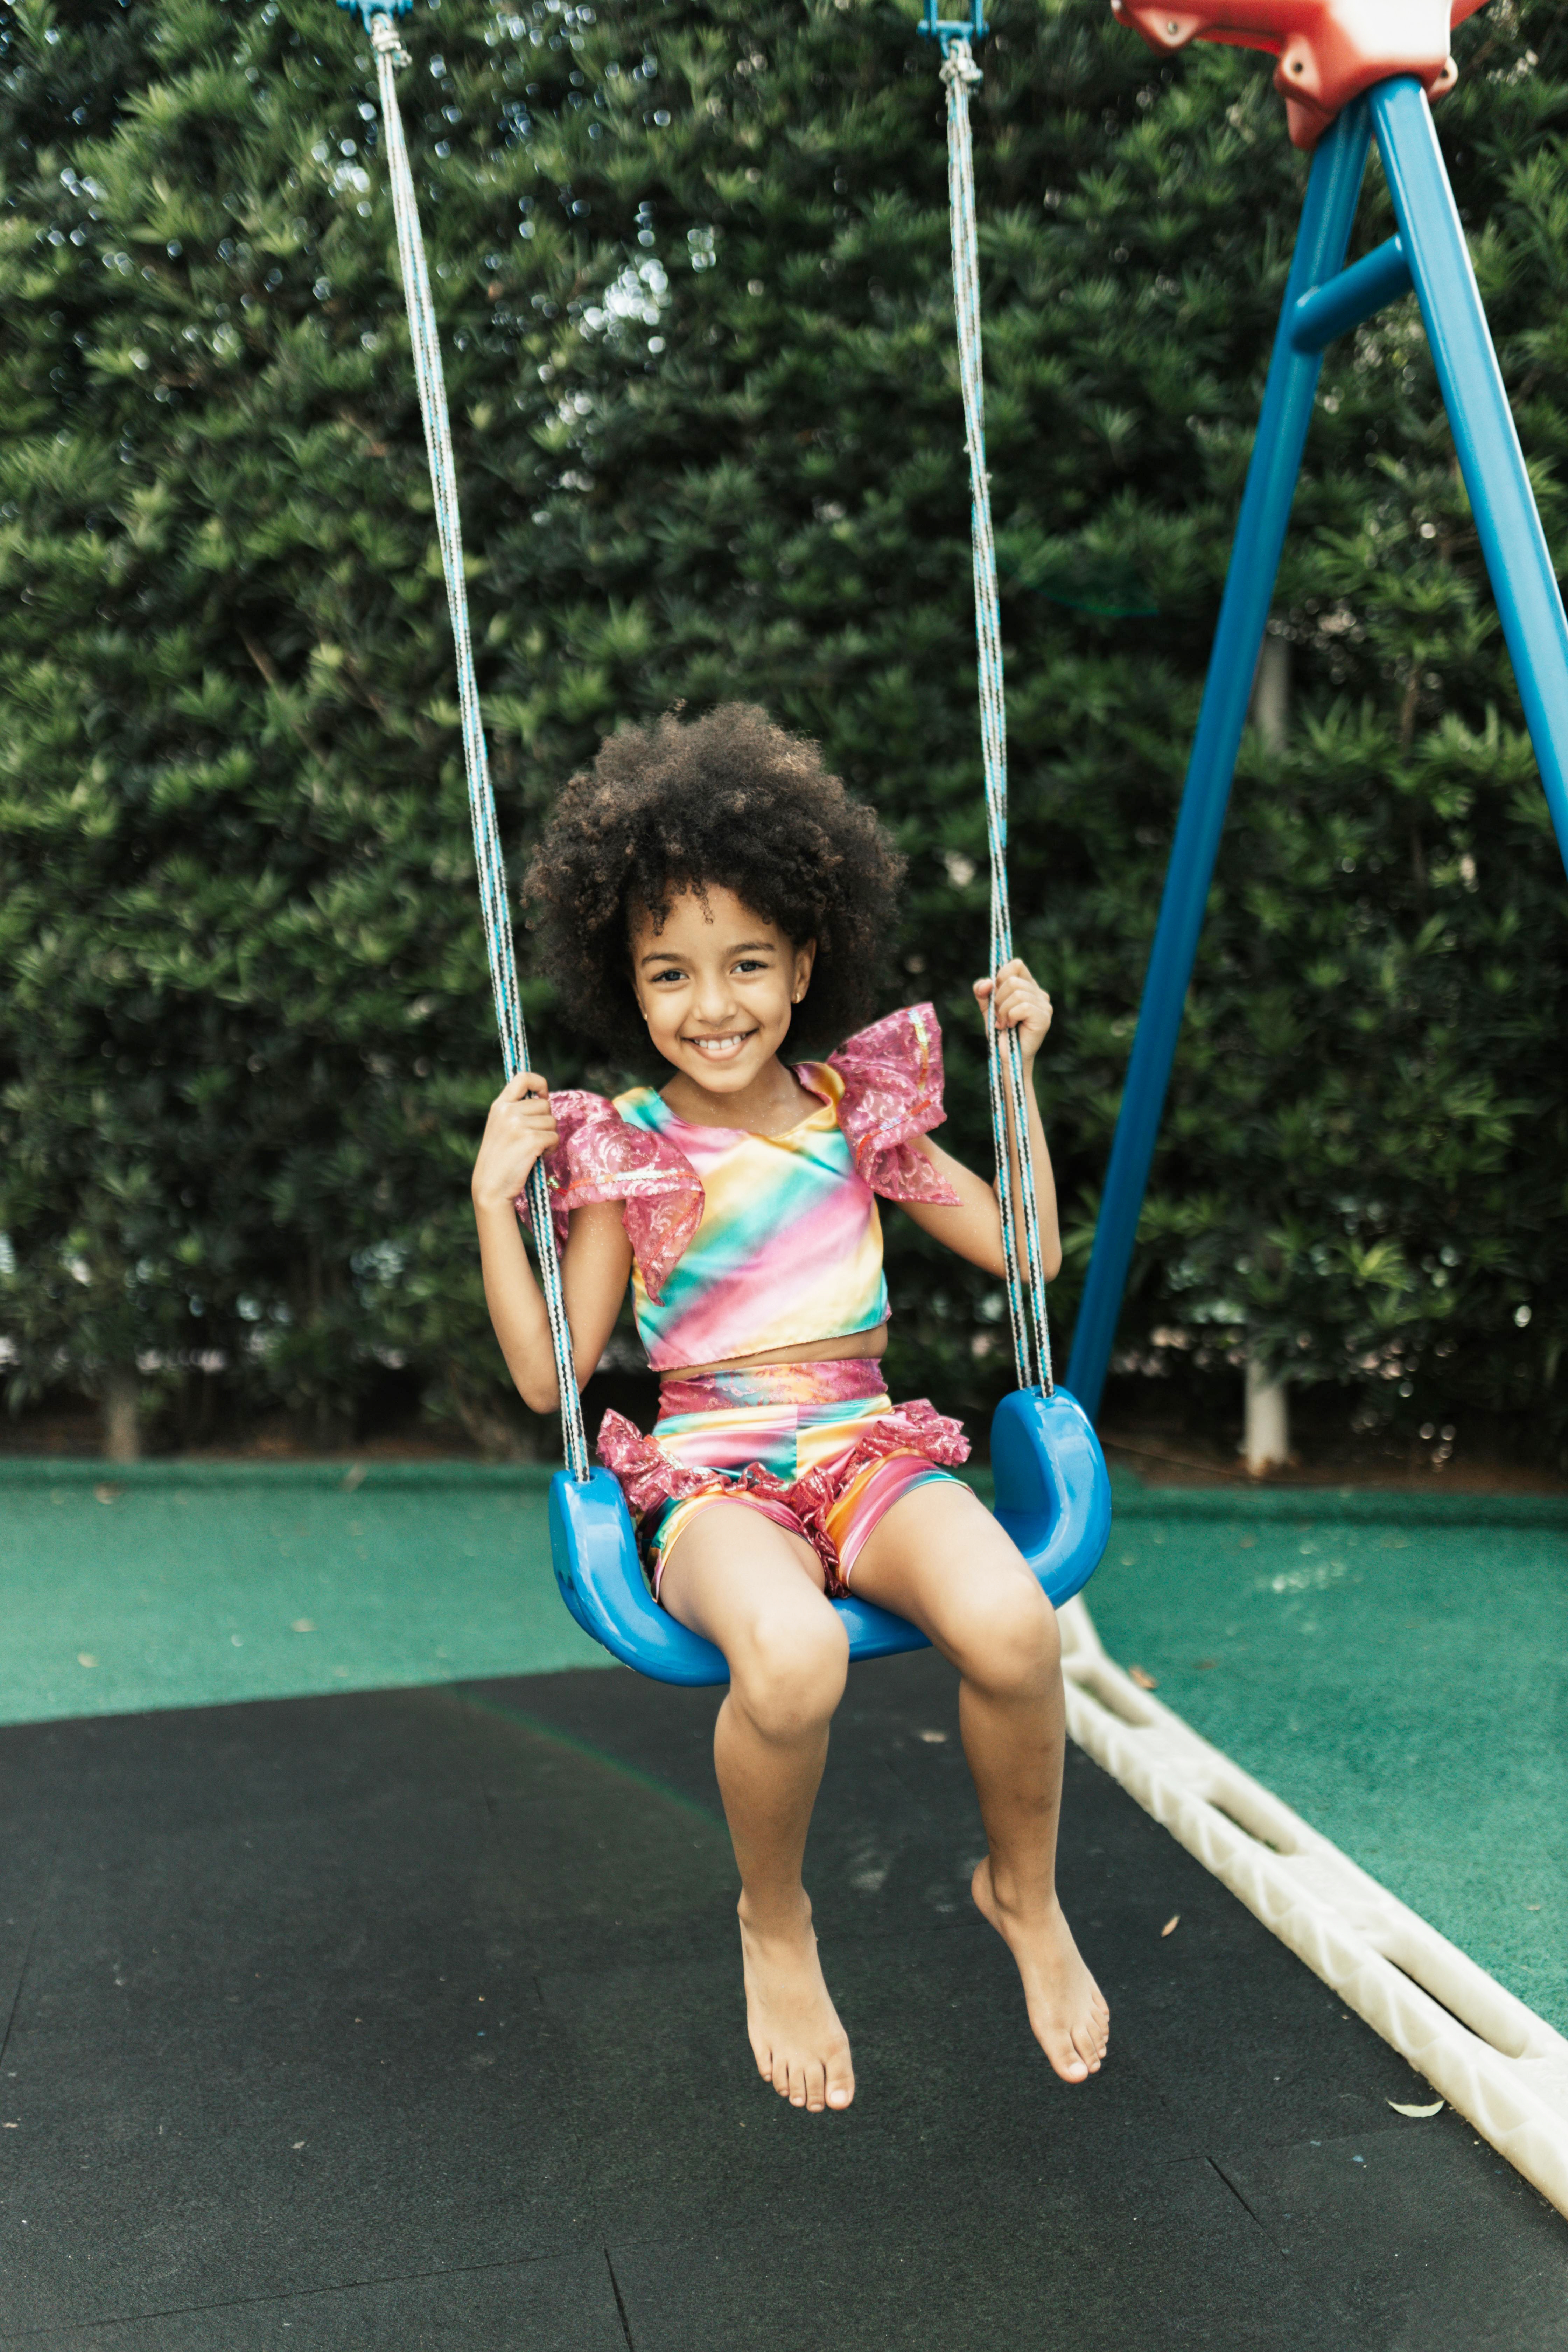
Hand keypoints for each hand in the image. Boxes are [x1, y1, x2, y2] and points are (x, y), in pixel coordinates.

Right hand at [471, 1070, 559, 1213]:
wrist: (490, 1187)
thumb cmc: (500, 1160)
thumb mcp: (501, 1127)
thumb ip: (516, 1112)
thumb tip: (544, 1100)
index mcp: (499, 1105)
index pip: (523, 1077)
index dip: (539, 1083)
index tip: (543, 1096)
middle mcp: (507, 1111)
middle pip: (544, 1104)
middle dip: (545, 1122)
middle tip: (534, 1139)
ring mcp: (518, 1125)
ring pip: (552, 1122)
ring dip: (549, 1137)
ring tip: (533, 1150)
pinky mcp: (531, 1139)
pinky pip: (554, 1137)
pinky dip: (551, 1148)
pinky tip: (538, 1157)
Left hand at [974, 958, 1052, 1060]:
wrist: (1007, 1057)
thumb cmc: (1000, 1033)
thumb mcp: (988, 1007)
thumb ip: (982, 991)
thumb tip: (987, 983)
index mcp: (1028, 987)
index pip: (1016, 964)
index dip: (1000, 976)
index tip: (995, 995)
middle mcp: (1040, 994)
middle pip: (1013, 980)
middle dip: (998, 999)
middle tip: (999, 1016)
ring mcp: (1045, 1006)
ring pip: (1017, 993)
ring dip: (1003, 1011)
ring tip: (1003, 1023)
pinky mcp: (1044, 1018)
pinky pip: (1022, 1006)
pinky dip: (1010, 1017)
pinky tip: (1010, 1027)